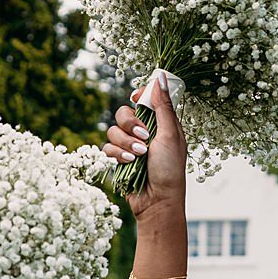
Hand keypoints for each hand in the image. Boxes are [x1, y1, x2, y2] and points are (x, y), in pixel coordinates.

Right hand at [103, 71, 184, 217]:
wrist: (158, 200)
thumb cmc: (170, 169)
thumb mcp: (170, 134)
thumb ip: (162, 106)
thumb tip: (160, 77)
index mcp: (160, 123)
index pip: (144, 100)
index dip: (139, 96)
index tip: (137, 98)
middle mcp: (144, 132)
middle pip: (123, 113)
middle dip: (130, 124)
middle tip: (144, 136)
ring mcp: (130, 146)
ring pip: (113, 131)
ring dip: (125, 143)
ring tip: (139, 156)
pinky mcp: (119, 160)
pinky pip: (107, 148)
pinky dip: (117, 155)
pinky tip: (129, 163)